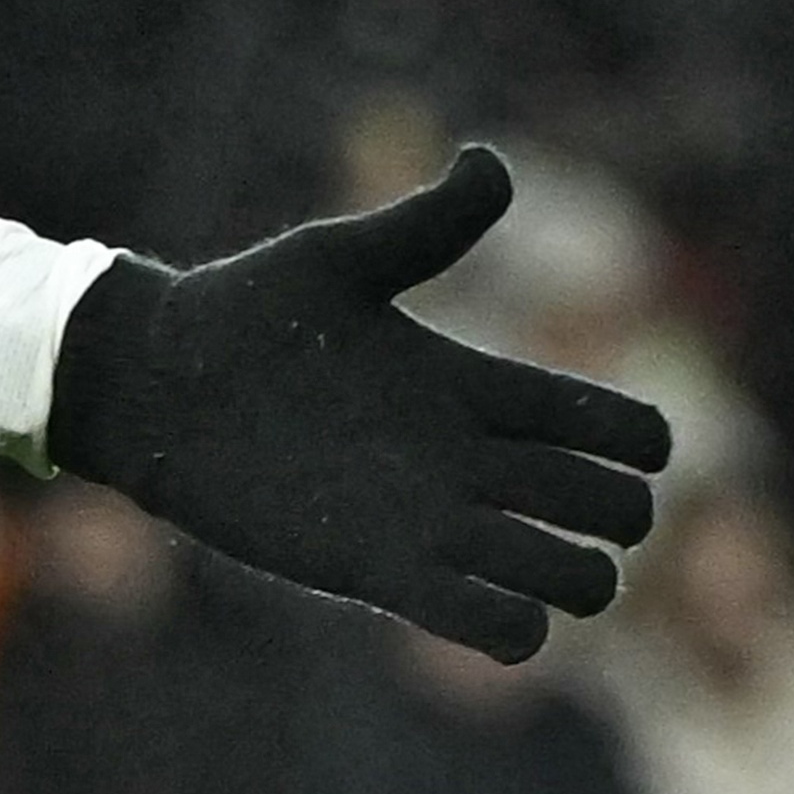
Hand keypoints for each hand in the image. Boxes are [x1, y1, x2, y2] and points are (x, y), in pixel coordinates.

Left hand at [47, 147, 671, 660]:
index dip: (639, 438)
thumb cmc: (242, 315)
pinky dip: (513, 631)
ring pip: (561, 575)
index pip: (606, 424)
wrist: (155, 385)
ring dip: (574, 582)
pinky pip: (481, 622)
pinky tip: (502, 619)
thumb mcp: (341, 262)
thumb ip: (425, 225)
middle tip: (583, 511)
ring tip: (535, 570)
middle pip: (605, 506)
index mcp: (477, 388)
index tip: (634, 441)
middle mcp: (468, 461)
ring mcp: (430, 522)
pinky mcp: (379, 572)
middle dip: (620, 515)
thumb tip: (491, 162)